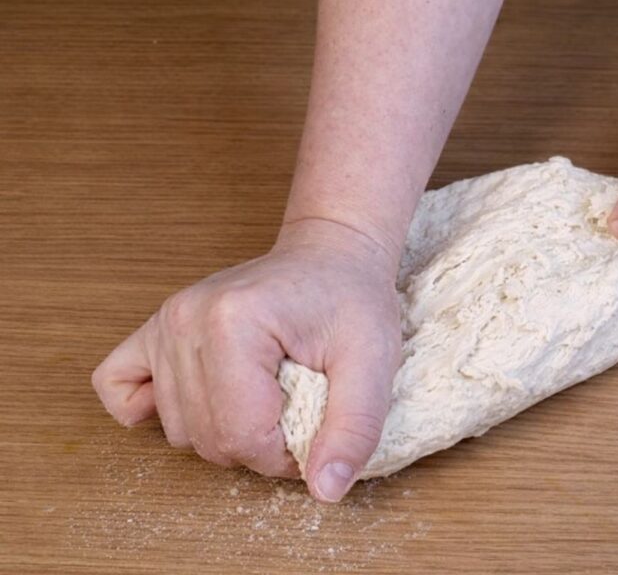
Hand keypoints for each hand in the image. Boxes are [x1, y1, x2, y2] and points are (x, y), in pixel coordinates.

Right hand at [91, 219, 401, 501]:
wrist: (330, 255)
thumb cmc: (353, 300)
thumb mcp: (374, 363)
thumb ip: (354, 429)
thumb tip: (325, 489)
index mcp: (234, 323)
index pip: (241, 436)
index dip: (285, 454)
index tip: (316, 427)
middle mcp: (185, 320)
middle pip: (207, 438)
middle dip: (258, 446)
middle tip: (297, 413)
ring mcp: (163, 323)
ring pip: (178, 429)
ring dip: (224, 431)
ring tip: (266, 397)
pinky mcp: (153, 329)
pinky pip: (117, 388)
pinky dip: (152, 410)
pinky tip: (202, 400)